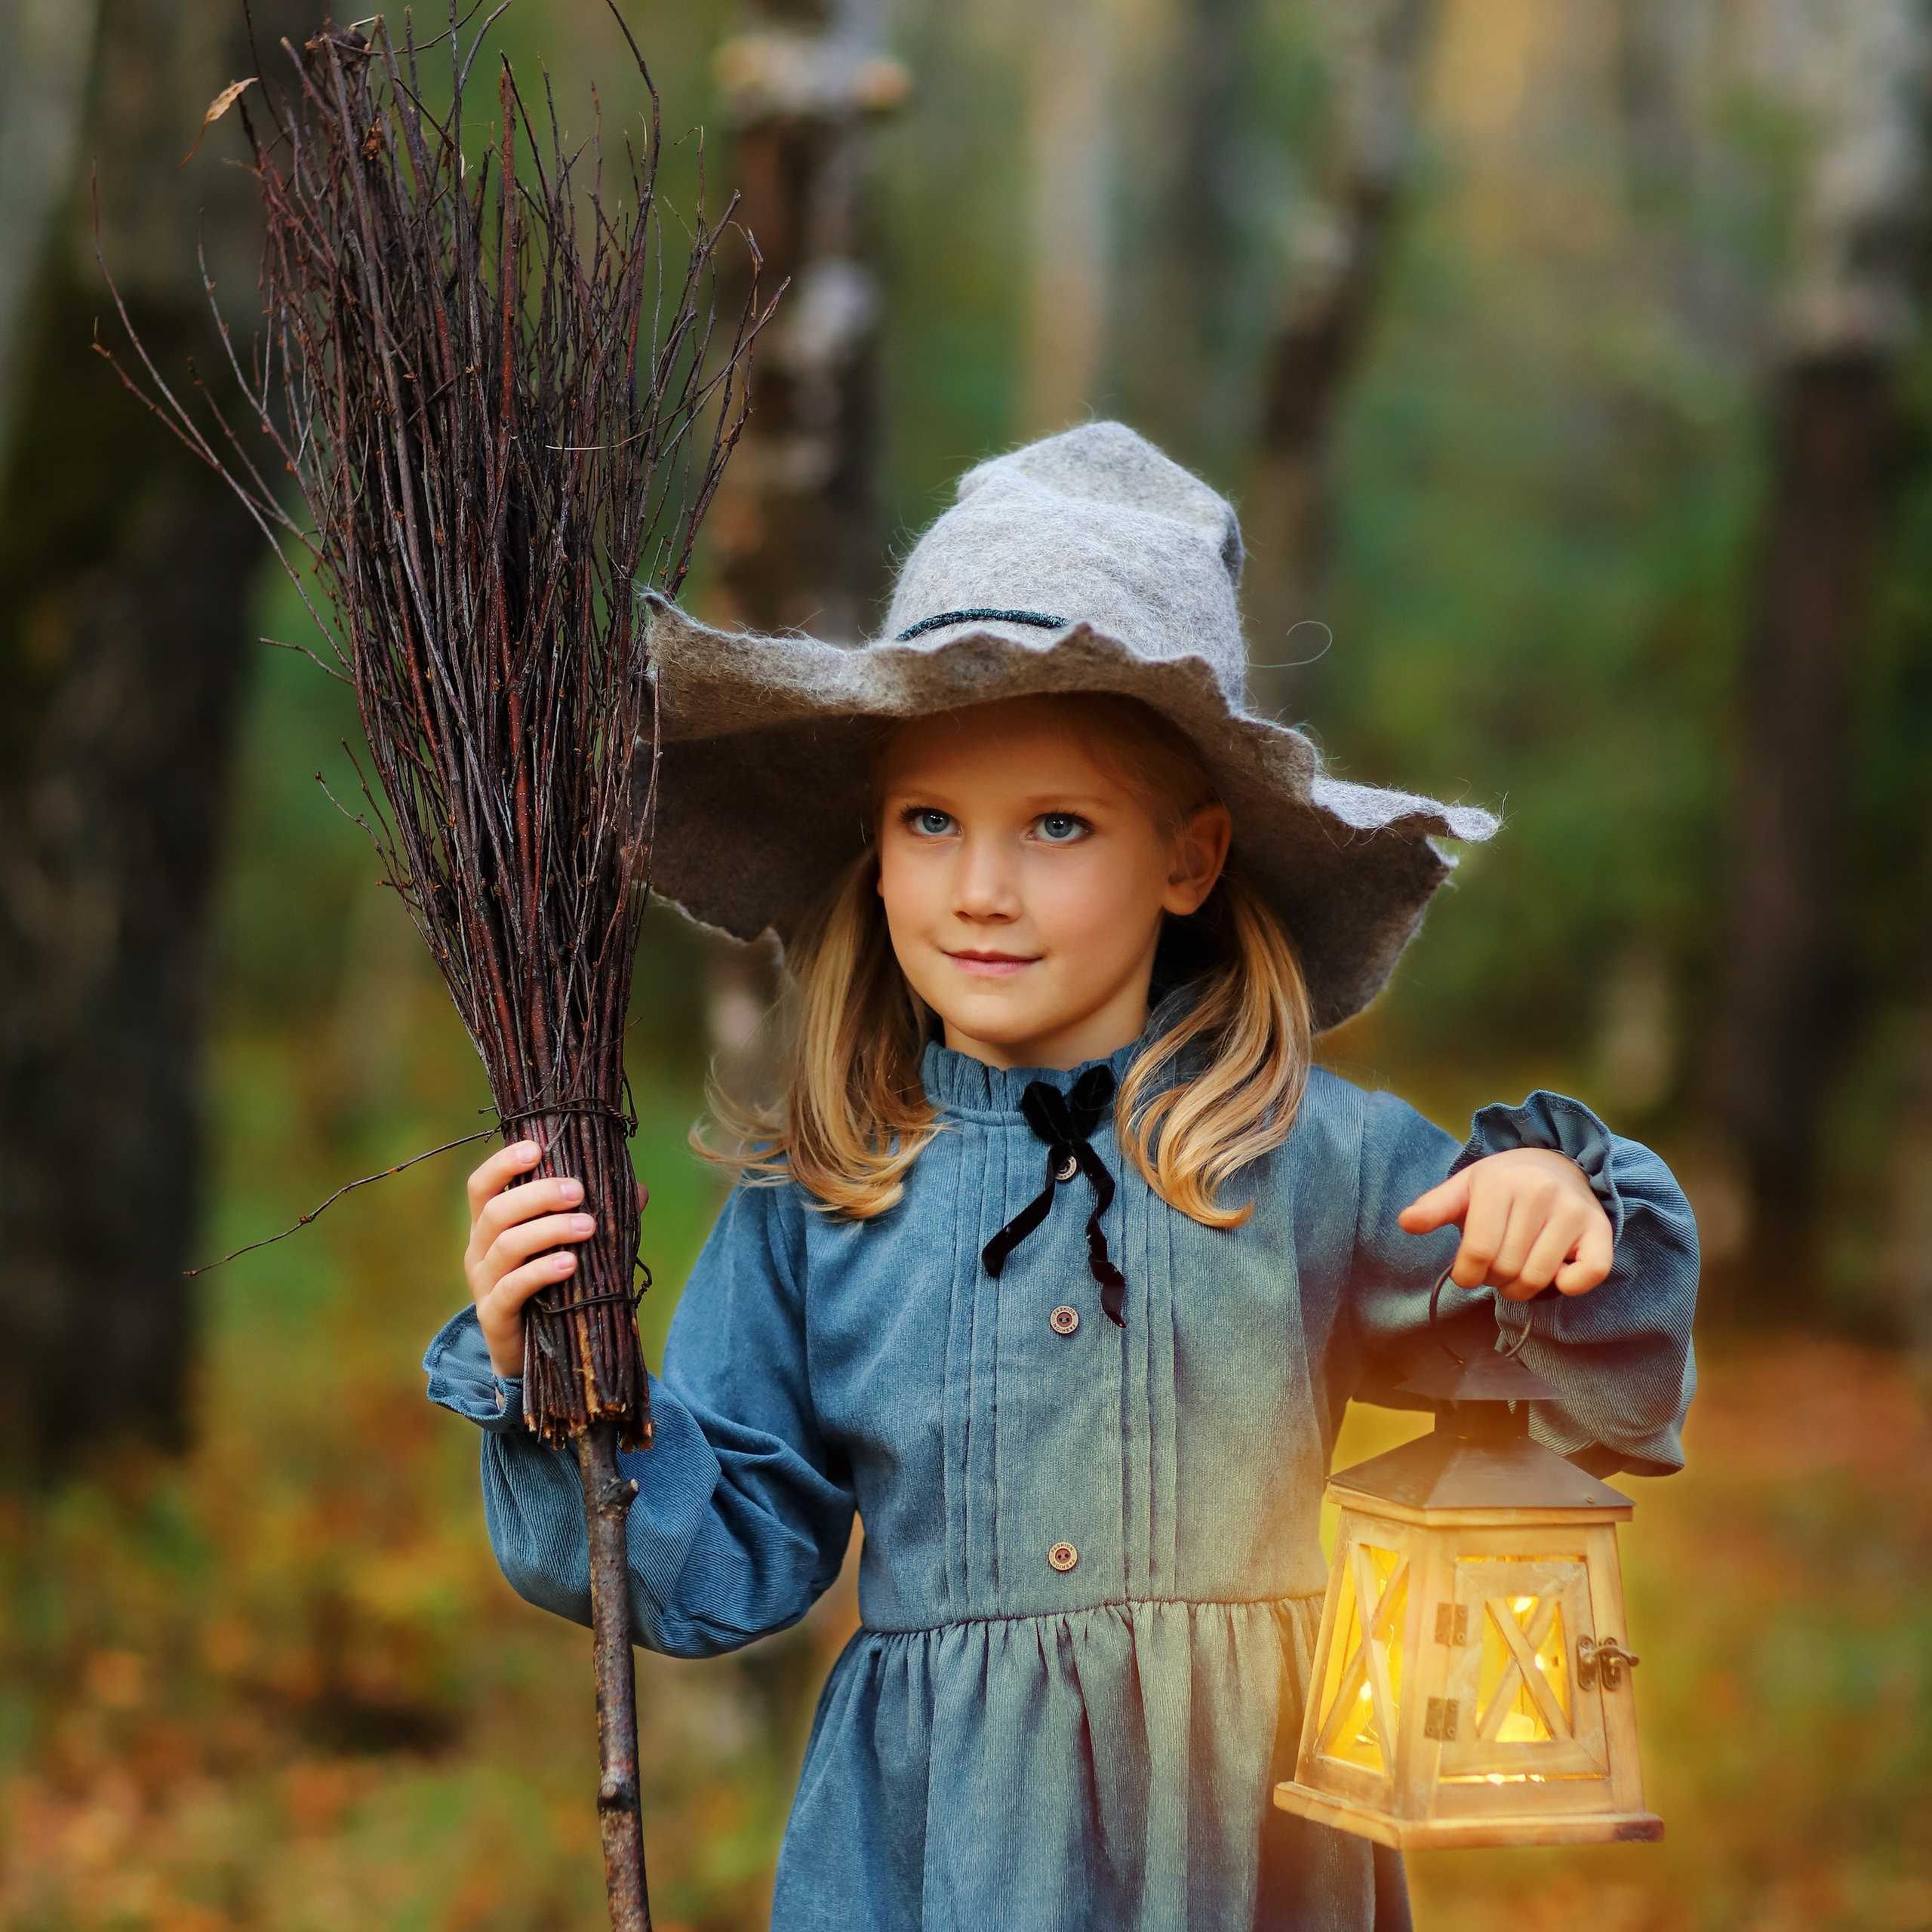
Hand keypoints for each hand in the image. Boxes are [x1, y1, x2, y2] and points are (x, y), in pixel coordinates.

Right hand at [463, 1141, 600, 1378]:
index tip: (537, 1147)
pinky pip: (511, 1289)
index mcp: (491, 1226)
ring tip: (588, 1226)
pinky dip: (541, 1272)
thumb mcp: (569, 1248)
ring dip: (549, 1230)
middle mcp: (479, 1250)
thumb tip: (637, 1190)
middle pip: (496, 1211)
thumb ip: (597, 1217)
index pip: (482, 1186)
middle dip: (539, 1195)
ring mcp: (483, 1284)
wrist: (533, 1356)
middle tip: (579, 1192)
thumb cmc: (552, 1289)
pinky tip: (571, 1264)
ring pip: (505, 1245)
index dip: (502, 1163)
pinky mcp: (493, 1317)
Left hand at [1398, 1148, 1611, 1300]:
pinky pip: (1588, 1276)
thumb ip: (1434, 1207)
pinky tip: (1555, 1273)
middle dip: (1494, 1279)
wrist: (1557, 1164)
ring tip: (1517, 1272)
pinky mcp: (1600, 1228)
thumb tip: (1406, 1222)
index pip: (1477, 1252)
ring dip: (1522, 1289)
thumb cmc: (1503, 1186)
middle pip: (1507, 1268)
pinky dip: (1568, 1286)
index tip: (1468, 1272)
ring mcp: (1572, 1209)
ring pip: (1539, 1278)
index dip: (1468, 1275)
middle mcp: (1539, 1191)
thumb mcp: (1465, 1189)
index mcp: (1499, 1181)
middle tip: (1495, 1267)